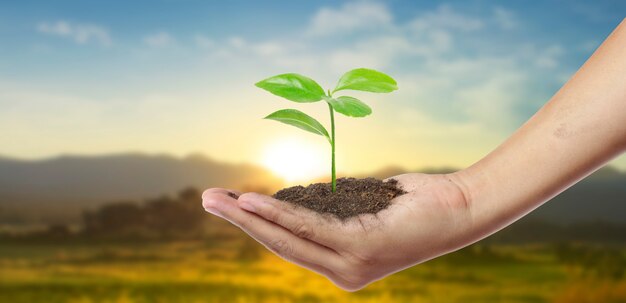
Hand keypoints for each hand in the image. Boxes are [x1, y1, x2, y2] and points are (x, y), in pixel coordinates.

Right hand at [202, 173, 472, 290]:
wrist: (459, 207)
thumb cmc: (411, 204)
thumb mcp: (362, 206)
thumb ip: (329, 210)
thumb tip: (296, 197)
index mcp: (341, 265)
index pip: (288, 244)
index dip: (254, 225)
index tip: (229, 204)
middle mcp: (342, 273)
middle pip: (279, 244)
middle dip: (239, 221)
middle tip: (206, 199)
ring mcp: (350, 265)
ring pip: (286, 238)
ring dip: (248, 216)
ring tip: (216, 198)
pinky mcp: (360, 249)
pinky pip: (309, 228)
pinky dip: (277, 213)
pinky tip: (251, 200)